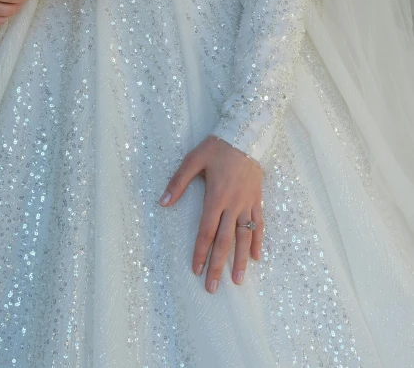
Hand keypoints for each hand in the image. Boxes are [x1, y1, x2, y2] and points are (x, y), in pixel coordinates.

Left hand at [158, 134, 263, 293]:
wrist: (246, 134)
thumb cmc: (217, 147)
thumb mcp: (193, 160)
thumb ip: (178, 182)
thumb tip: (162, 203)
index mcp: (216, 197)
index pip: (206, 231)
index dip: (201, 252)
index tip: (196, 270)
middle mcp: (233, 205)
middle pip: (224, 240)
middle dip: (218, 265)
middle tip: (213, 288)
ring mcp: (247, 203)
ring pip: (244, 237)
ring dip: (240, 260)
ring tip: (238, 280)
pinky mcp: (257, 199)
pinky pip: (258, 224)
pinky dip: (257, 241)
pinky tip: (256, 257)